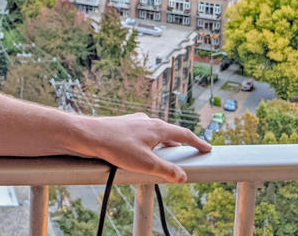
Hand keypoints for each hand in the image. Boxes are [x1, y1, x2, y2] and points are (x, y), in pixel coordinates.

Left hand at [71, 113, 210, 182]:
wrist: (89, 135)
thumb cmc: (116, 147)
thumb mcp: (145, 163)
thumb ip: (166, 171)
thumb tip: (183, 176)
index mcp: (158, 128)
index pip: (184, 134)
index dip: (198, 142)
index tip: (208, 148)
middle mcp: (148, 121)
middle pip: (171, 133)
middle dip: (182, 143)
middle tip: (191, 152)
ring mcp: (135, 122)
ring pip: (156, 133)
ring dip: (165, 143)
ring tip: (169, 155)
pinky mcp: (124, 125)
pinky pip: (144, 134)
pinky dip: (151, 142)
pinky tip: (145, 151)